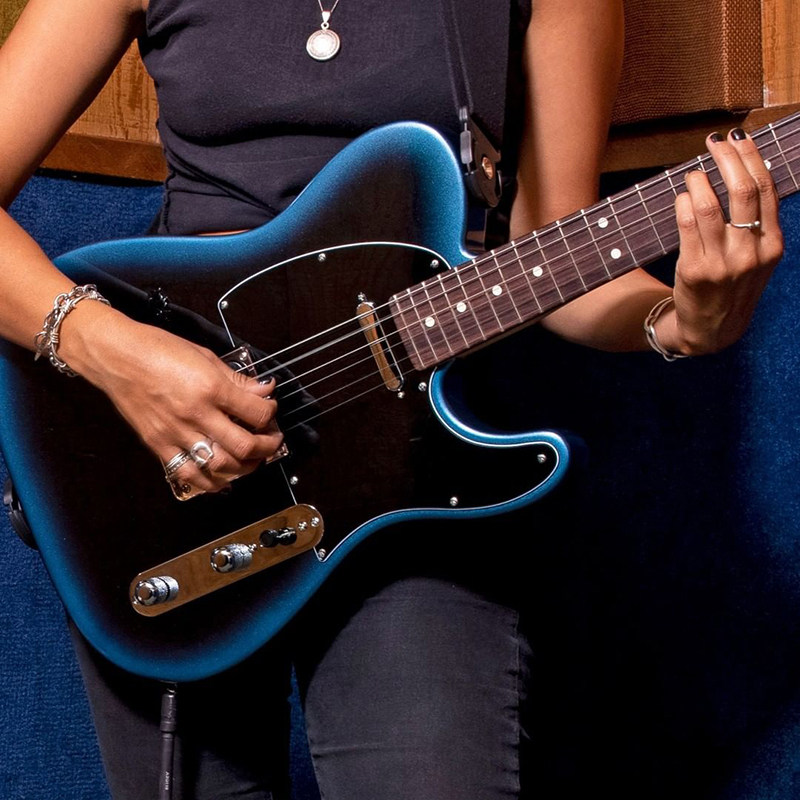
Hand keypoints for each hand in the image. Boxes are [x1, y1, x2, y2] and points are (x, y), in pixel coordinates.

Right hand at [60, 303, 282, 493]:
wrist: (116, 356)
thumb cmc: (157, 348)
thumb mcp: (205, 356)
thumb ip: (237, 379)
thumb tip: (263, 390)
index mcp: (210, 388)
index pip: (257, 412)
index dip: (271, 414)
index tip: (270, 410)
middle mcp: (196, 414)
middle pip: (245, 446)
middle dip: (267, 447)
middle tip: (272, 441)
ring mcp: (176, 433)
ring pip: (221, 466)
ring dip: (245, 467)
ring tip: (252, 459)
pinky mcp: (159, 445)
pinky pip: (189, 474)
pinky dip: (210, 482)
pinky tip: (222, 479)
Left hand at [658, 128, 784, 354]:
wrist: (711, 329)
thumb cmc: (732, 286)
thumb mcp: (758, 258)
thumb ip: (757, 222)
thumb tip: (746, 170)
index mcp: (772, 245)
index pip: (766, 189)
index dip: (751, 157)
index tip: (738, 139)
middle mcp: (751, 253)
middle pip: (742, 190)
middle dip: (727, 159)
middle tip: (713, 143)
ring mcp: (722, 263)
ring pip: (710, 206)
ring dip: (699, 181)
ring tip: (694, 173)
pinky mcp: (694, 269)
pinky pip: (686, 225)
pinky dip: (683, 203)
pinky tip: (682, 197)